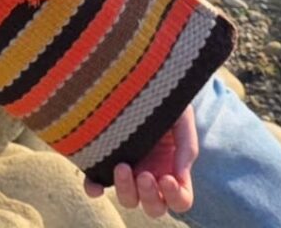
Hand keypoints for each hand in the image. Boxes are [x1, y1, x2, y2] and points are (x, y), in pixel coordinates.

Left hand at [83, 106, 197, 217]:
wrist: (141, 75)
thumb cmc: (165, 97)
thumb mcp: (181, 116)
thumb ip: (186, 146)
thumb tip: (178, 176)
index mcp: (172, 167)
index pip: (180, 199)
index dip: (176, 196)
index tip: (167, 178)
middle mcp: (151, 174)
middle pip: (153, 206)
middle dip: (149, 196)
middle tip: (144, 174)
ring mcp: (128, 168)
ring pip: (128, 199)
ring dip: (126, 191)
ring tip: (122, 166)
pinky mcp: (105, 158)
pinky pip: (98, 182)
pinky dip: (95, 188)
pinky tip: (94, 186)